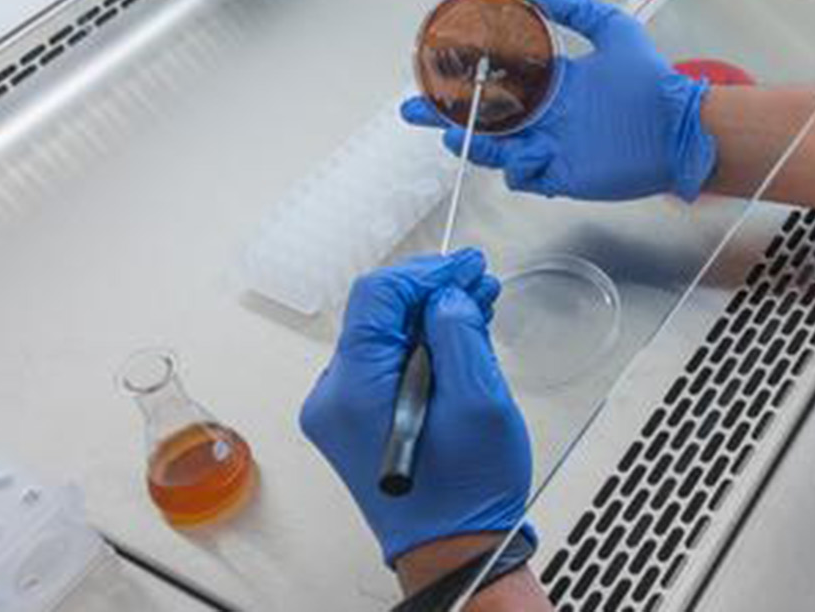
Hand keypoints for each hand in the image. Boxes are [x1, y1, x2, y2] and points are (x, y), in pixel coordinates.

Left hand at [299, 250, 532, 565]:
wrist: (454, 548)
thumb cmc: (466, 492)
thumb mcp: (479, 401)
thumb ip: (459, 335)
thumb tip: (446, 296)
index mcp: (355, 391)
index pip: (377, 298)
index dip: (426, 272)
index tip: (466, 266)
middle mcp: (335, 398)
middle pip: (376, 313)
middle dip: (431, 291)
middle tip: (479, 281)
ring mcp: (342, 410)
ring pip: (383, 335)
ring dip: (429, 316)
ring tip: (477, 305)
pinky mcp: (356, 419)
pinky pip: (384, 362)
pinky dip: (421, 344)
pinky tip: (456, 338)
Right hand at [401, 0, 717, 201]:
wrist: (680, 126)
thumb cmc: (653, 81)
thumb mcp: (614, 29)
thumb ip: (576, 7)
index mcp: (553, 83)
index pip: (499, 78)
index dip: (469, 73)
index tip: (441, 62)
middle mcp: (546, 115)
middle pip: (483, 116)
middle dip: (446, 112)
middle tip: (415, 107)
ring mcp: (551, 146)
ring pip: (495, 147)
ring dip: (470, 141)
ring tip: (447, 131)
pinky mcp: (562, 174)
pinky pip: (524, 176)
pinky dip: (512, 167)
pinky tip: (509, 153)